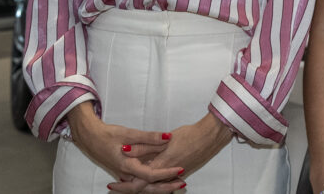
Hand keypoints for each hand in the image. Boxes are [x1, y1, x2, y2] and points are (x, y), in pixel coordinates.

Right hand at [66, 102, 182, 189]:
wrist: (89, 138)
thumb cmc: (107, 135)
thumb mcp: (129, 134)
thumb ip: (149, 137)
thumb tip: (168, 137)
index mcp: (127, 166)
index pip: (150, 175)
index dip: (166, 173)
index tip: (180, 168)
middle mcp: (126, 174)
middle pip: (147, 187)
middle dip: (166, 187)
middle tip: (182, 184)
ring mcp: (124, 175)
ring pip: (144, 186)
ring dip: (160, 186)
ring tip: (177, 182)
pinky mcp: (125, 172)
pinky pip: (140, 182)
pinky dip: (152, 182)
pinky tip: (163, 177)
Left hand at [112, 113, 233, 190]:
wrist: (212, 136)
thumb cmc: (190, 135)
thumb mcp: (166, 139)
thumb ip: (145, 146)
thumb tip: (126, 150)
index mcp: (162, 166)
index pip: (138, 182)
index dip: (124, 186)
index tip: (112, 185)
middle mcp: (168, 174)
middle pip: (144, 188)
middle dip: (129, 188)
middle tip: (115, 186)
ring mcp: (176, 174)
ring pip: (154, 185)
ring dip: (141, 184)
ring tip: (127, 181)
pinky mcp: (183, 171)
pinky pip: (163, 181)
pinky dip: (153, 181)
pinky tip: (147, 177)